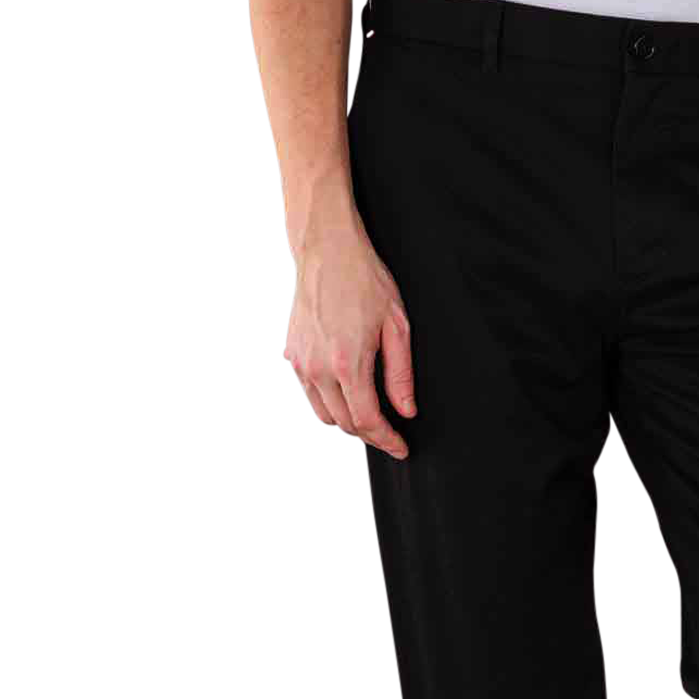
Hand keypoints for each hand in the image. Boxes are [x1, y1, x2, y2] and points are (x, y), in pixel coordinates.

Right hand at [285, 212, 414, 459]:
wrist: (327, 251)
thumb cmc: (364, 281)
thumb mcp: (396, 326)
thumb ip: (401, 374)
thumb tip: (406, 410)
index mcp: (347, 362)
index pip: (367, 420)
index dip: (386, 440)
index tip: (401, 448)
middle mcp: (319, 367)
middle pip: (346, 423)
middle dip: (371, 434)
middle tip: (391, 435)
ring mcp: (301, 362)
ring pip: (325, 414)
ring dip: (349, 422)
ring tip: (372, 417)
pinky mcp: (292, 355)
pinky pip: (312, 395)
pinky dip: (331, 404)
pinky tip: (348, 396)